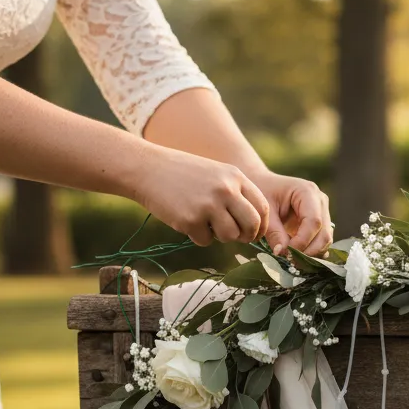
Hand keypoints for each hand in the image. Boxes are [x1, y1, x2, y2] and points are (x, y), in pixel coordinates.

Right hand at [134, 147, 270, 246]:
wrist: (147, 168)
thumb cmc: (183, 174)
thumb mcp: (216, 174)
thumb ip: (236, 194)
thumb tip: (254, 226)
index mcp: (235, 177)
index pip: (261, 208)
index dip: (260, 225)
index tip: (254, 232)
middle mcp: (225, 190)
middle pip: (252, 225)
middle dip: (247, 236)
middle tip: (238, 237)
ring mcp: (208, 205)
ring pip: (230, 236)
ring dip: (220, 237)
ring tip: (206, 223)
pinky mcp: (190, 220)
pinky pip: (205, 240)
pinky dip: (197, 236)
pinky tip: (186, 220)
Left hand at [257, 171, 333, 256]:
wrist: (264, 185)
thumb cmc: (262, 192)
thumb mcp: (265, 212)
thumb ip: (274, 232)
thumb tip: (282, 253)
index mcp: (307, 192)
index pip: (314, 222)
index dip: (302, 241)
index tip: (286, 253)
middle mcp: (320, 201)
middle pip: (324, 233)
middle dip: (308, 251)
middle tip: (289, 261)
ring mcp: (323, 212)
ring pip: (325, 240)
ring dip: (310, 253)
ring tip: (291, 259)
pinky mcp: (321, 223)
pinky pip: (321, 242)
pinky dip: (311, 252)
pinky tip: (297, 256)